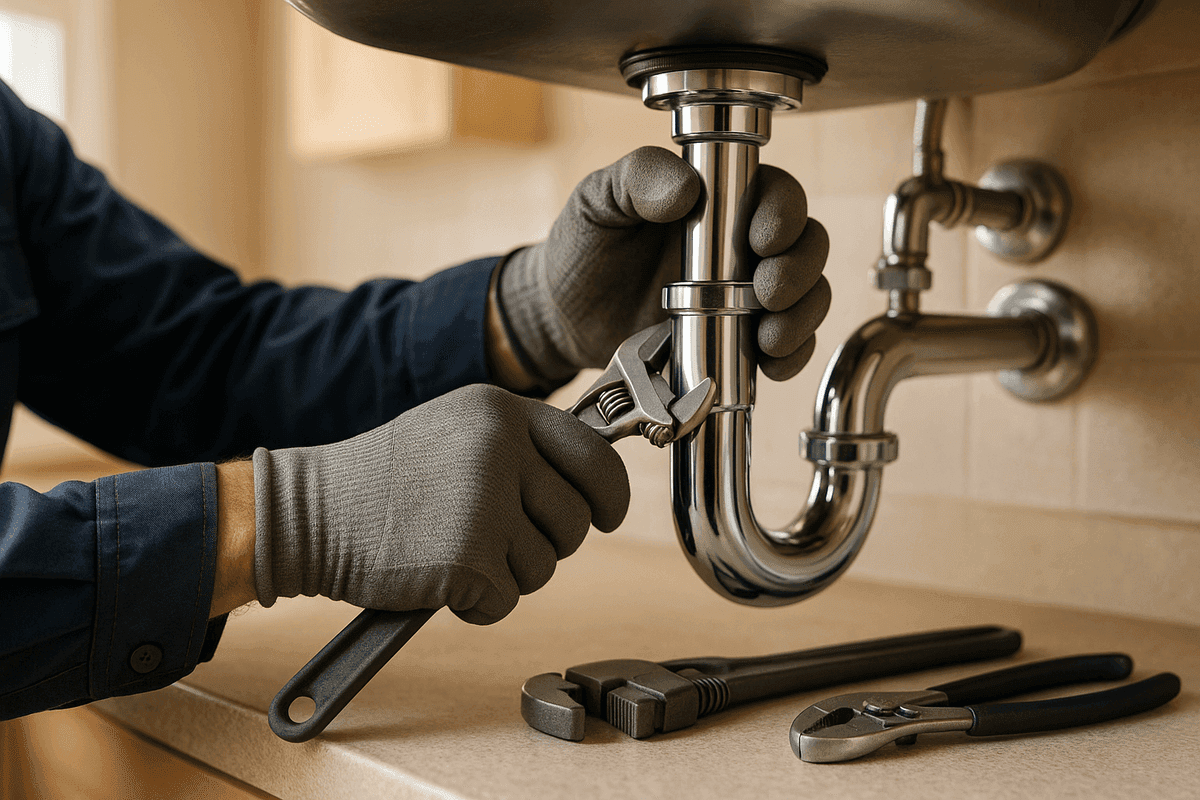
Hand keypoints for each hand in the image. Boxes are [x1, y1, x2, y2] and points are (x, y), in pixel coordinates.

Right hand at [251, 385, 628, 623]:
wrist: (310, 513)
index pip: (594, 454)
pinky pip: (508, 600)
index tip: (607, 515)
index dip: (608, 494)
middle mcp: (500, 448)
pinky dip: (479, 604)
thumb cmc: (382, 482)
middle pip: (576, 519)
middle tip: (497, 541)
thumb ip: (519, 448)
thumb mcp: (456, 432)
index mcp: (501, 411)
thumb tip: (590, 483)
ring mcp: (486, 501)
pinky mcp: (469, 556)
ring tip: (454, 551)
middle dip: (548, 543)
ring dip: (507, 575)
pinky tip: (440, 579)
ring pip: (545, 565)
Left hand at [497, 146, 830, 385]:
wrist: (562, 316)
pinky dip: (791, 356)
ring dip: (801, 316)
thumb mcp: (599, 201)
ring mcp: (747, 296)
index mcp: (721, 199)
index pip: (777, 194)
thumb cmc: (584, 246)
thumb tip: (686, 186)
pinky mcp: (741, 342)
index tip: (763, 238)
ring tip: (769, 336)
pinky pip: (786, 347)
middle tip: (769, 291)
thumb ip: (637, 178)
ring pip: (807, 297)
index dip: (784, 214)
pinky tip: (769, 363)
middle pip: (806, 246)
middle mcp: (745, 245)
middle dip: (799, 269)